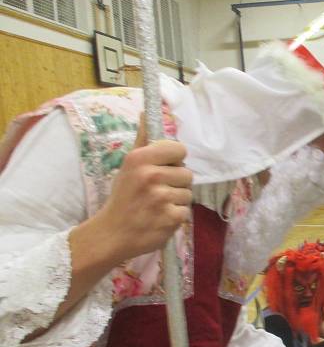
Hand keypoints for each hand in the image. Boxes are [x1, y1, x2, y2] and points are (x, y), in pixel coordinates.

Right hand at [94, 123, 191, 262]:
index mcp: (140, 159)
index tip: (165, 168)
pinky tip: (160, 218)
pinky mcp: (170, 218)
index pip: (179, 149)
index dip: (175, 160)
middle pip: (187, 173)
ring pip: (188, 193)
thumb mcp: (128, 166)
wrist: (113, 233)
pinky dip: (176, 216)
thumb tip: (145, 112)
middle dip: (176, 183)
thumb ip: (142, 140)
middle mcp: (151, 175)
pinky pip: (186, 211)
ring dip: (177, 200)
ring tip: (158, 206)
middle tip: (158, 191)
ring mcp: (161, 198)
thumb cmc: (123, 197)